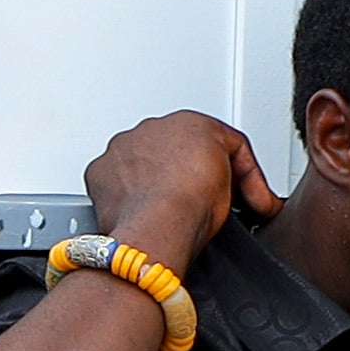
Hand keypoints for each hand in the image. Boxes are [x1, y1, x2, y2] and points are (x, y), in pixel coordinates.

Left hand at [83, 113, 278, 275]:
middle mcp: (155, 128)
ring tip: (172, 211)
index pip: (223, 143)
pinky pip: (116, 179)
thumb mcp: (238, 187)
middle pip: (181, 149)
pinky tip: (143, 211)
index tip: (248, 199)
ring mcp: (125, 147)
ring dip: (158, 181)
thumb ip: (239, 179)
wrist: (156, 228)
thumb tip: (242, 195)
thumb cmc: (192, 208)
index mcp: (193, 122)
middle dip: (193, 173)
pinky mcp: (101, 169)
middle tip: (206, 204)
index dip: (242, 175)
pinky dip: (128, 193)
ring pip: (145, 162)